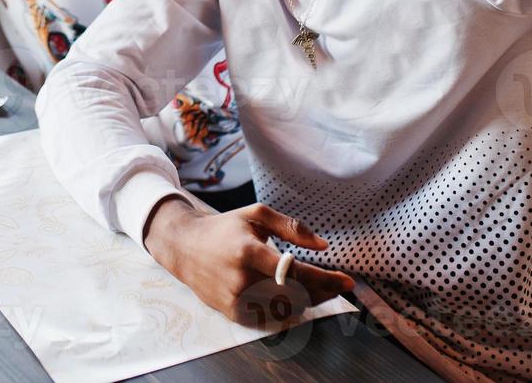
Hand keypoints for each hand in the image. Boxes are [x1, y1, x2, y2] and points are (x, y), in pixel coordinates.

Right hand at [143, 196, 352, 328]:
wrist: (184, 247)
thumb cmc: (225, 228)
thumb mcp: (256, 215)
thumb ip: (291, 227)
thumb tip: (323, 246)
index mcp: (249, 251)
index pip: (295, 271)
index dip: (325, 279)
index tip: (347, 282)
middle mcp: (241, 279)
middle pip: (296, 296)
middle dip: (322, 292)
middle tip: (336, 285)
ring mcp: (236, 299)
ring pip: (286, 310)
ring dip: (308, 301)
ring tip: (317, 289)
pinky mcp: (232, 312)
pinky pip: (269, 317)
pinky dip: (287, 309)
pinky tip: (293, 297)